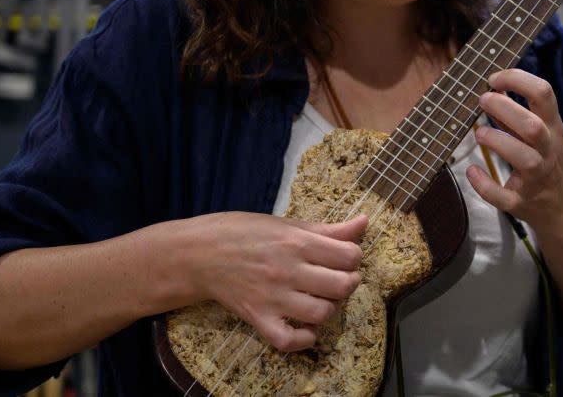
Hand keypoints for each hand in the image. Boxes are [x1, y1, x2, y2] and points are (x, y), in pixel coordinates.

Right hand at [188, 212, 366, 351]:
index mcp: (297, 242)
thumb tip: (364, 222)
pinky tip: (307, 328)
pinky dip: (304, 339)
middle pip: (341, 286)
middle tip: (338, 279)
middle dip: (348, 282)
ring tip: (321, 299)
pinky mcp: (257, 317)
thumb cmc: (243, 232)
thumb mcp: (287, 223)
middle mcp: (287, 270)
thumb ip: (328, 229)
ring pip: (321, 313)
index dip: (354, 257)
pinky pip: (287, 339)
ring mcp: (272, 297)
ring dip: (329, 308)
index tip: (344, 258)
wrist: (198, 254)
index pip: (349, 255)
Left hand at [467, 69, 562, 230]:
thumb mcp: (543, 132)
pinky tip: (472, 171)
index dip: (517, 79)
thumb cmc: (549, 160)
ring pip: (524, 160)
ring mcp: (538, 178)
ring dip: (498, 142)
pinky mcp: (523, 202)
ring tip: (479, 133)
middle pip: (533, 127)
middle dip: (505, 109)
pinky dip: (484, 184)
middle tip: (482, 100)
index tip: (494, 79)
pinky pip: (504, 196)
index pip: (544, 93)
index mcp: (553, 127)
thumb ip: (518, 112)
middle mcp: (548, 150)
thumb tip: (492, 88)